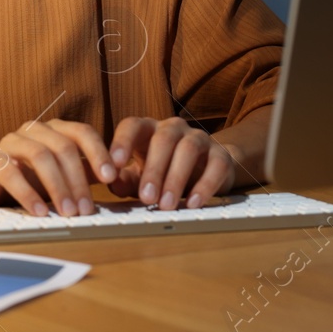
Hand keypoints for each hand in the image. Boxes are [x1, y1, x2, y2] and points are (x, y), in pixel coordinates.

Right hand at [0, 119, 118, 217]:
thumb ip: (84, 173)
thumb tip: (118, 180)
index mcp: (53, 129)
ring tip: (67, 213)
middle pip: (63, 147)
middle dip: (79, 180)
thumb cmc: (26, 177)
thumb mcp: (60, 175)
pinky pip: (12, 173)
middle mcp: (33, 130)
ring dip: (57, 187)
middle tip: (87, 209)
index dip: (98, 152)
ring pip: (40, 156)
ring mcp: (11, 141)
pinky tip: (40, 212)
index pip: (81, 132)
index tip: (112, 177)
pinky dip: (28, 194)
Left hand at [108, 116, 239, 209]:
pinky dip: (205, 185)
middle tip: (147, 197)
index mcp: (148, 129)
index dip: (122, 142)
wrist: (207, 169)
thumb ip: (125, 179)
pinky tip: (193, 203)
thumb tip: (112, 183)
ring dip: (176, 178)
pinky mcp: (220, 154)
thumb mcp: (140, 176)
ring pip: (188, 150)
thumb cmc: (164, 171)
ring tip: (167, 205)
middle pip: (163, 140)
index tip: (115, 164)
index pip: (132, 126)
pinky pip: (216, 165)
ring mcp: (198, 138)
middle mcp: (172, 128)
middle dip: (154, 170)